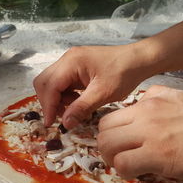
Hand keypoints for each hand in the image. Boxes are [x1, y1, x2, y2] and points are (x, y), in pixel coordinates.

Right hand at [34, 44, 155, 128]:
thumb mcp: (103, 93)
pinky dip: (64, 95)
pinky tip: (78, 102)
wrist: (138, 60)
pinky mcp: (76, 67)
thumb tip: (65, 123)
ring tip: (74, 110)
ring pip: (51, 83)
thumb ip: (82, 108)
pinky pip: (61, 82)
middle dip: (49, 102)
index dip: (48, 106)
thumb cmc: (124, 73)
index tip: (50, 124)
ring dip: (57, 99)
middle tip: (61, 118)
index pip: (49, 85)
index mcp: (72, 62)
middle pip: (44, 82)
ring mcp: (71, 62)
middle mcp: (67, 59)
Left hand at [97, 85, 182, 180]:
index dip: (114, 132)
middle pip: (103, 127)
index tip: (124, 143)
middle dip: (107, 145)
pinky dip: (126, 171)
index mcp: (153, 96)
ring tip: (129, 166)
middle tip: (121, 156)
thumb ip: (160, 104)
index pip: (114, 113)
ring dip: (112, 159)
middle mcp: (147, 110)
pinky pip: (122, 164)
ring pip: (106, 144)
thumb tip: (144, 113)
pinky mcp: (158, 154)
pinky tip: (142, 173)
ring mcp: (151, 131)